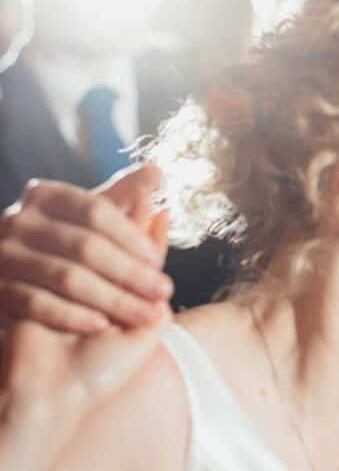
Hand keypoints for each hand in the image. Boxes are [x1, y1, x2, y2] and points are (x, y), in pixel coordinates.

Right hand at [0, 166, 172, 332]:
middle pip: (85, 246)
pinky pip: (35, 303)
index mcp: (46, 196)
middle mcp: (18, 220)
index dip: (131, 236)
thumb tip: (156, 172)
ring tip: (144, 313)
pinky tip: (101, 326)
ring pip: (65, 277)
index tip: (159, 260)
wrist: (19, 292)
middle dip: (130, 272)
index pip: (96, 211)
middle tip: (163, 291)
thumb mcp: (89, 220)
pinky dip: (71, 315)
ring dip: (111, 298)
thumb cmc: (66, 250)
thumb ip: (122, 196)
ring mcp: (2, 255)